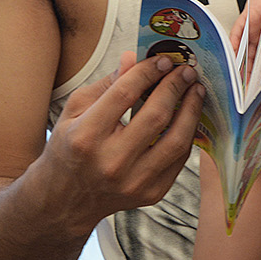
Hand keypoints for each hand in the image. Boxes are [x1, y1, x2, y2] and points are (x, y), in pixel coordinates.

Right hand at [33, 50, 204, 231]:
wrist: (65, 201)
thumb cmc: (69, 148)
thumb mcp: (75, 111)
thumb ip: (107, 84)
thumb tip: (134, 58)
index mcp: (85, 137)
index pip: (124, 94)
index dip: (148, 72)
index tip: (163, 60)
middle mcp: (111, 162)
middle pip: (156, 116)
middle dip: (175, 86)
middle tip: (186, 71)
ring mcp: (133, 182)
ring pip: (176, 140)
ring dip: (191, 110)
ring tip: (196, 90)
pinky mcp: (151, 194)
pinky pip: (179, 159)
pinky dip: (188, 134)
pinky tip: (189, 116)